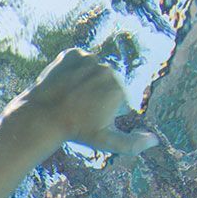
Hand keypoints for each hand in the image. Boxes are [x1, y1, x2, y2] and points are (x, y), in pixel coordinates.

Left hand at [1, 47, 157, 158]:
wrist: (41, 117)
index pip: (119, 101)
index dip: (106, 113)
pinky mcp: (72, 53)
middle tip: (80, 109)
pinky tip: (65, 85)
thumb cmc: (76, 131)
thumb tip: (155, 140)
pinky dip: (73, 71)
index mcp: (119, 89)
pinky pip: (78, 62)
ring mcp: (88, 58)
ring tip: (72, 98)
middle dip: (99, 96)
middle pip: (107, 84)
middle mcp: (107, 69)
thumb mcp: (105, 141)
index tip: (90, 118)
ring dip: (87, 83)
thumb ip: (133, 144)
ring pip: (94, 72)